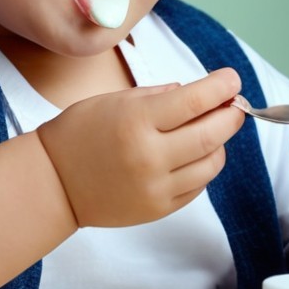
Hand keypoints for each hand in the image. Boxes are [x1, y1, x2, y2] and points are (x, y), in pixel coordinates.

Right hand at [36, 68, 243, 227]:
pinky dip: (204, 167)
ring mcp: (156, 186)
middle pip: (212, 133)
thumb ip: (158, 96)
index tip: (232, 79)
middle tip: (235, 104)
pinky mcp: (159, 209)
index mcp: (136, 120)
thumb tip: (197, 94)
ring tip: (212, 129)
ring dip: (220, 142)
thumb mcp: (114, 101)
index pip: (195, 100)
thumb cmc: (79, 134)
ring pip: (211, 163)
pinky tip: (194, 154)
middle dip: (232, 114)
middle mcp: (149, 155)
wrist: (53, 183)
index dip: (221, 87)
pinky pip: (197, 186)